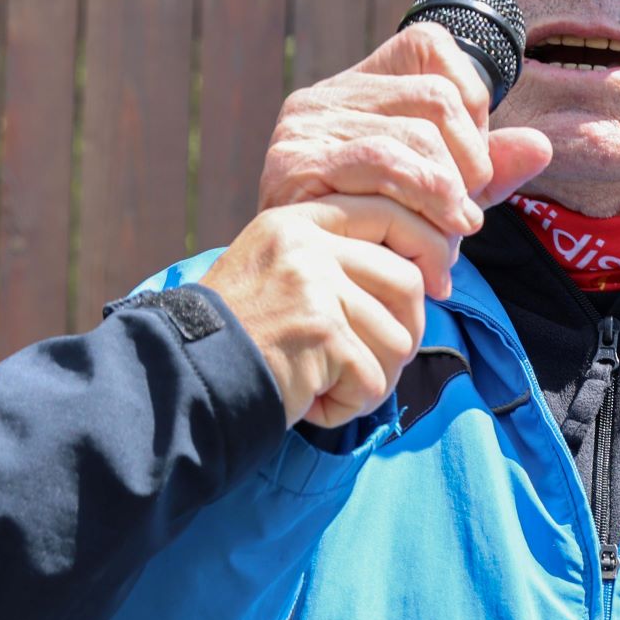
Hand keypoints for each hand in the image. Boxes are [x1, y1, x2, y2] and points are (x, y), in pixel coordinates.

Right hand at [202, 195, 437, 429]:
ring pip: (397, 340)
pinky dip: (347, 406)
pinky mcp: (321, 335)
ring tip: (327, 387)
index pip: (387, 214)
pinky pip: (372, 381)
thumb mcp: (275, 272)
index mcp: (297, 222)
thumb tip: (418, 277)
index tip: (436, 286)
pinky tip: (310, 403)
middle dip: (404, 331)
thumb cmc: (233, 336)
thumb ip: (333, 261)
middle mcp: (307, 246)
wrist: (183, 375)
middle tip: (373, 364)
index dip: (426, 249)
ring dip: (371, 378)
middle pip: (407, 282)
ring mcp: (314, 288)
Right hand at [259, 24, 554, 278]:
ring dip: (451, 193)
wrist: (301, 300)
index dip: (471, 97)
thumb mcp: (437, 200)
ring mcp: (304, 128)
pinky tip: (435, 243)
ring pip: (415, 133)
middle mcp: (323, 97)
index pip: (428, 45)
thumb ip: (485, 171)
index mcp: (355, 90)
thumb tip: (541, 145)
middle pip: (435, 97)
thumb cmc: (367, 243)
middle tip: (468, 216)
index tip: (472, 162)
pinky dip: (425, 200)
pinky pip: (381, 162)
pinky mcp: (293, 164)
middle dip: (471, 161)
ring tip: (455, 236)